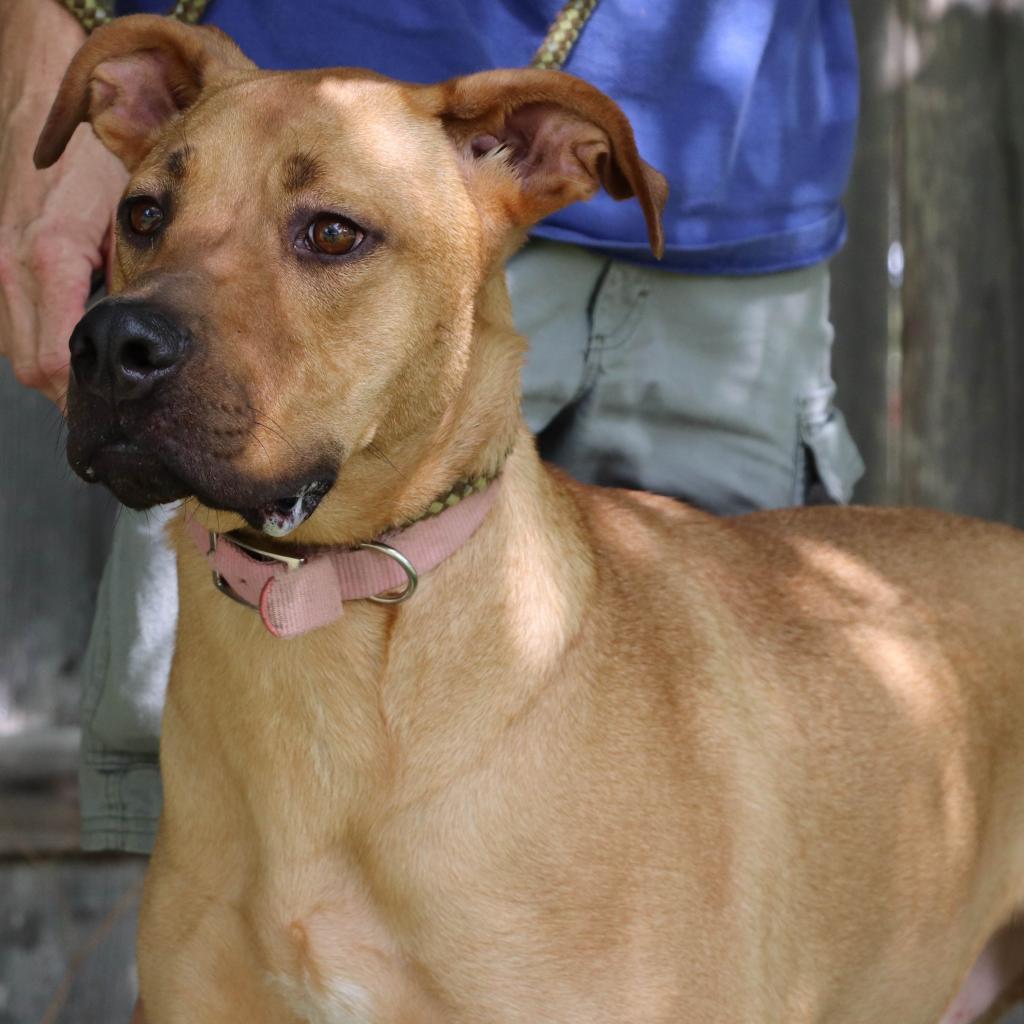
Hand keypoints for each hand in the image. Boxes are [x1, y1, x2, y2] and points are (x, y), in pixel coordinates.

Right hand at [0, 0, 126, 407]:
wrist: (36, 80)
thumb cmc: (94, 145)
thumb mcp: (128, 209)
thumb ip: (137, 270)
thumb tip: (161, 330)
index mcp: (45, 257)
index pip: (55, 366)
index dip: (90, 401)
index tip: (127, 415)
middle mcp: (11, 265)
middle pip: (36, 368)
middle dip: (78, 396)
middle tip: (127, 410)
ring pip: (21, 348)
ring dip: (64, 369)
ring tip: (112, 381)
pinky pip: (16, 319)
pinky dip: (48, 336)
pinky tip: (86, 339)